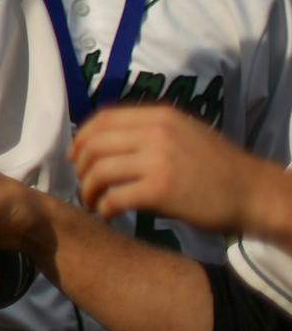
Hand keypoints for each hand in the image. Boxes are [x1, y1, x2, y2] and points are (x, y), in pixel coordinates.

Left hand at [73, 104, 268, 230]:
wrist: (253, 192)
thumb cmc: (217, 166)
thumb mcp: (183, 132)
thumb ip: (148, 130)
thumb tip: (103, 139)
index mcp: (159, 115)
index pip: (103, 119)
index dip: (81, 138)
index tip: (76, 157)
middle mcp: (155, 133)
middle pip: (95, 145)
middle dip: (81, 167)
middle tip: (83, 184)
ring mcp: (158, 161)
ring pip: (99, 171)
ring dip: (87, 190)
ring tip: (91, 202)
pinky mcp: (160, 190)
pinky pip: (115, 197)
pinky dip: (103, 208)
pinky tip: (107, 215)